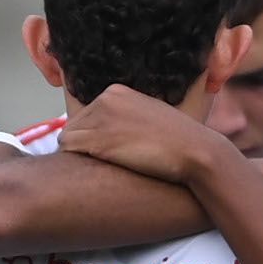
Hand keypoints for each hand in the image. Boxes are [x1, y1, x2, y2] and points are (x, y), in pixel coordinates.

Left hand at [51, 84, 222, 185]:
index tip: (106, 152)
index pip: (86, 114)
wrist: (194, 151)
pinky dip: (75, 161)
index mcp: (116, 91)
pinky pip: (69, 149)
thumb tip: (115, 134)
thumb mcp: (149, 117)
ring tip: (96, 170)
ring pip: (68, 138)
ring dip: (78, 155)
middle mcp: (105, 100)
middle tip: (98, 165)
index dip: (92, 136)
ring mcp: (101, 119)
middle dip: (82, 146)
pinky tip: (93, 171)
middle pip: (74, 125)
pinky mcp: (99, 140)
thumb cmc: (178, 141)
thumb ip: (127, 118)